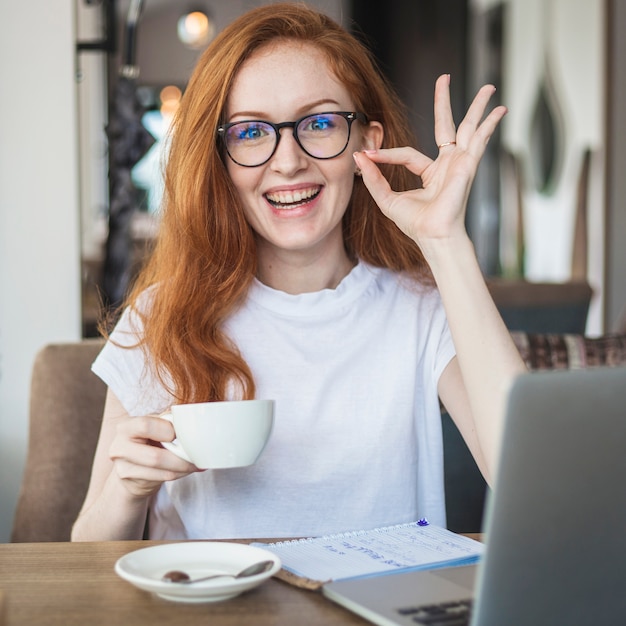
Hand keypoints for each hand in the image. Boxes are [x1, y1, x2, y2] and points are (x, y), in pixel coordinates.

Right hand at [109, 414, 200, 497]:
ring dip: (184, 468)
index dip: (167, 430)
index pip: (145, 426)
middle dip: (181, 458)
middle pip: (155, 457)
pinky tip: (187, 470)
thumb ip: (167, 422)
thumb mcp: (154, 426)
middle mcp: (120, 447)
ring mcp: (123, 468)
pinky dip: (180, 474)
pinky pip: (163, 479)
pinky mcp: (131, 482)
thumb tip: (192, 423)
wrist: (130, 465)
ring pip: (162, 472)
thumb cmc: (147, 440)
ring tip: (197, 464)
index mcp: (126, 427)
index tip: (179, 433)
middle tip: (197, 455)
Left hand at [354, 74, 505, 258]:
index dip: (388, 153)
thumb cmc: (415, 224)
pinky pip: (480, 139)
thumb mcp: (387, 198)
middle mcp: (448, 165)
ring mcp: (460, 162)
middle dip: (444, 102)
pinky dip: (490, 124)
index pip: (409, 154)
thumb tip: (359, 156)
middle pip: (447, 125)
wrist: (433, 235)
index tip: (369, 155)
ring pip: (469, 127)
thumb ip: (374, 177)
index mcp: (431, 173)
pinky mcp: (468, 163)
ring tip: (489, 86)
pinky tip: (500, 109)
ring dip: (478, 106)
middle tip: (444, 77)